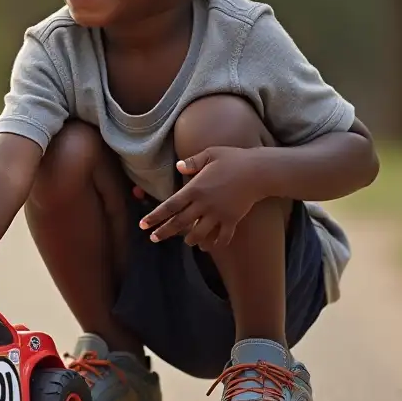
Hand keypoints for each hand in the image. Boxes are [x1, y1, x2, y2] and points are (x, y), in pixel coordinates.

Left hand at [139, 146, 261, 250]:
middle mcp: (204, 204)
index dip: (155, 217)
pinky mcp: (232, 220)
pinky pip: (222, 237)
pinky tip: (209, 246)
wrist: (258, 171)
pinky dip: (215, 244)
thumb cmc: (233, 159)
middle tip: (153, 239)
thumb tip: (179, 166)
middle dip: (165, 232)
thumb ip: (193, 162)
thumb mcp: (210, 154)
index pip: (170, 206)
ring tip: (186, 242)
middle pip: (180, 223)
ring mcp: (218, 214)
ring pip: (199, 233)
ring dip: (190, 240)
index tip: (143, 225)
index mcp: (195, 188)